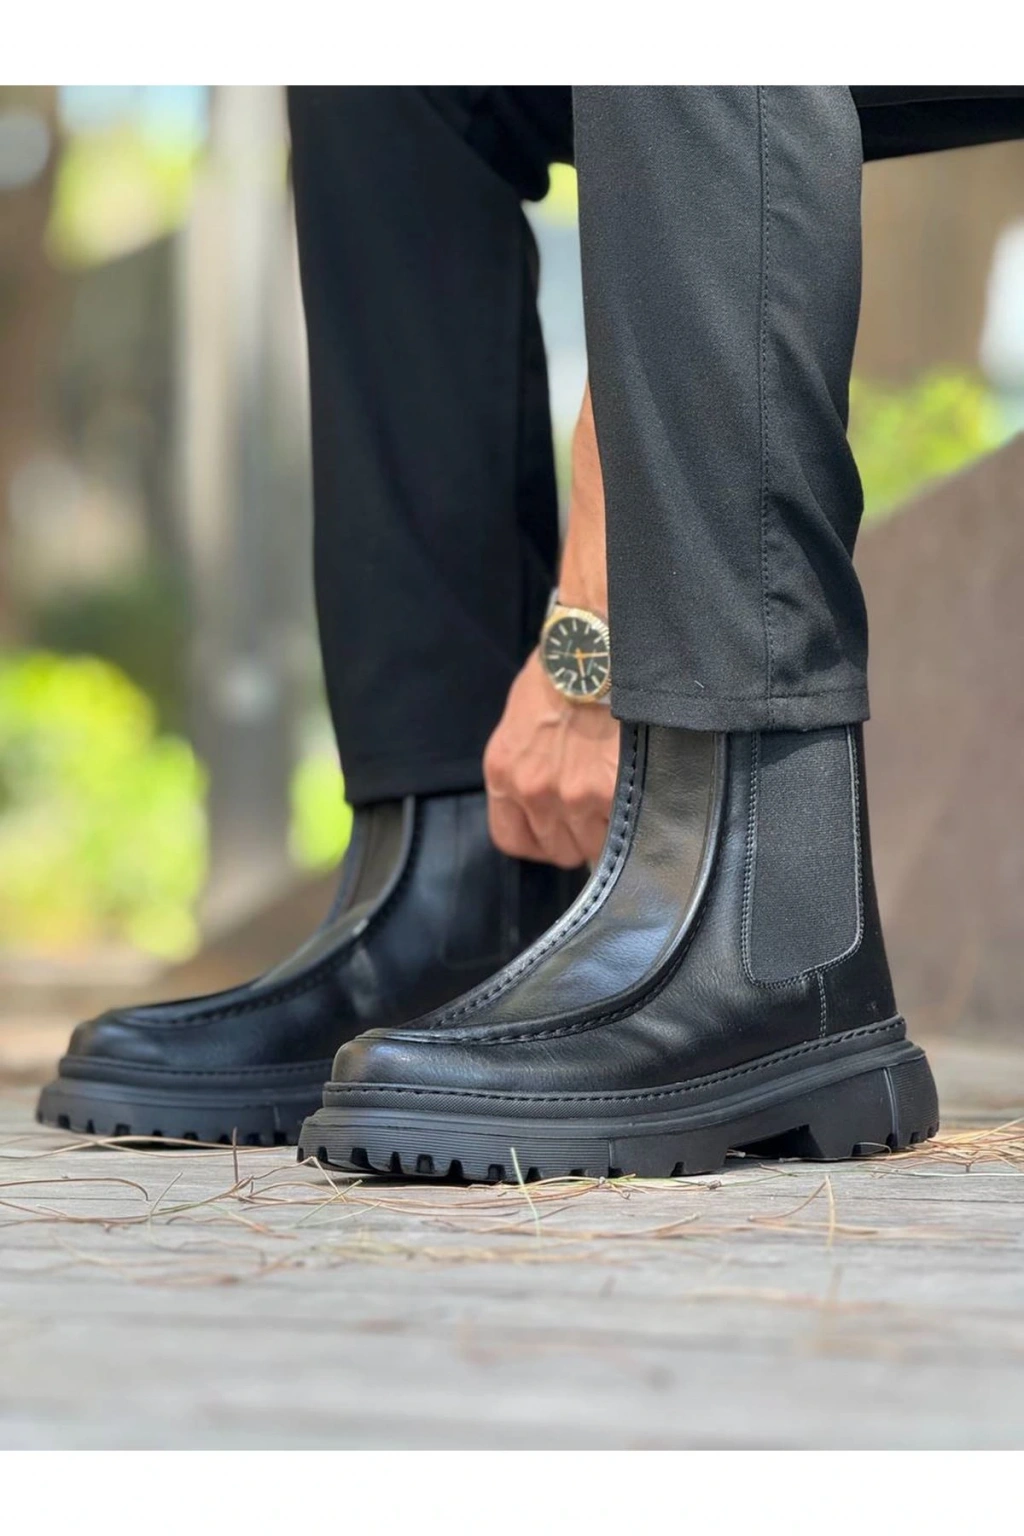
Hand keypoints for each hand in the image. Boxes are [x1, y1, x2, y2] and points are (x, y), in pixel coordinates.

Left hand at [484, 650, 619, 867]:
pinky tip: (641, 792)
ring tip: (622, 794)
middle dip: (580, 833)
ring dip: (610, 828)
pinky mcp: (612, 792)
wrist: (596, 642)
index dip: (541, 838)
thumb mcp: (522, 721)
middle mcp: (533, 790)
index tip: (560, 827)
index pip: (514, 840)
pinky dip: (638, 819)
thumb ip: (529, 765)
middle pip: (559, 849)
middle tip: (599, 804)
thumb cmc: (563, 670)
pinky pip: (625, 832)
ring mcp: (573, 795)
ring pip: (594, 846)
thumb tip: (551, 796)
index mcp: (504, 772)